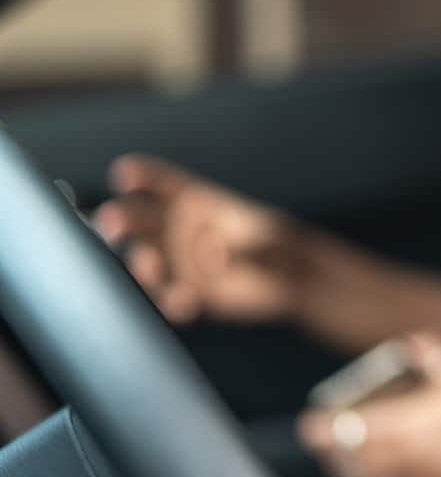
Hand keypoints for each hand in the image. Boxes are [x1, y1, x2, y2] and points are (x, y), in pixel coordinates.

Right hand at [91, 154, 300, 323]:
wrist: (292, 279)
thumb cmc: (278, 242)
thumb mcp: (268, 235)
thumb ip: (246, 245)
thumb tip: (221, 256)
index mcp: (196, 202)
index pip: (162, 184)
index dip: (142, 177)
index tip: (124, 174)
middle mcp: (179, 232)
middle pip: (143, 221)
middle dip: (123, 219)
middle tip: (111, 221)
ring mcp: (179, 263)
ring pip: (149, 261)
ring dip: (145, 264)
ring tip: (153, 266)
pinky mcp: (188, 294)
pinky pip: (172, 298)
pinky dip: (175, 301)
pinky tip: (186, 302)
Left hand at [299, 334, 440, 476]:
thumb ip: (432, 354)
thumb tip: (411, 340)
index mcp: (398, 429)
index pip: (343, 431)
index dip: (320, 429)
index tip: (311, 423)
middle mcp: (391, 459)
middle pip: (341, 459)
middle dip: (329, 448)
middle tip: (324, 435)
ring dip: (343, 467)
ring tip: (342, 454)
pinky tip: (366, 475)